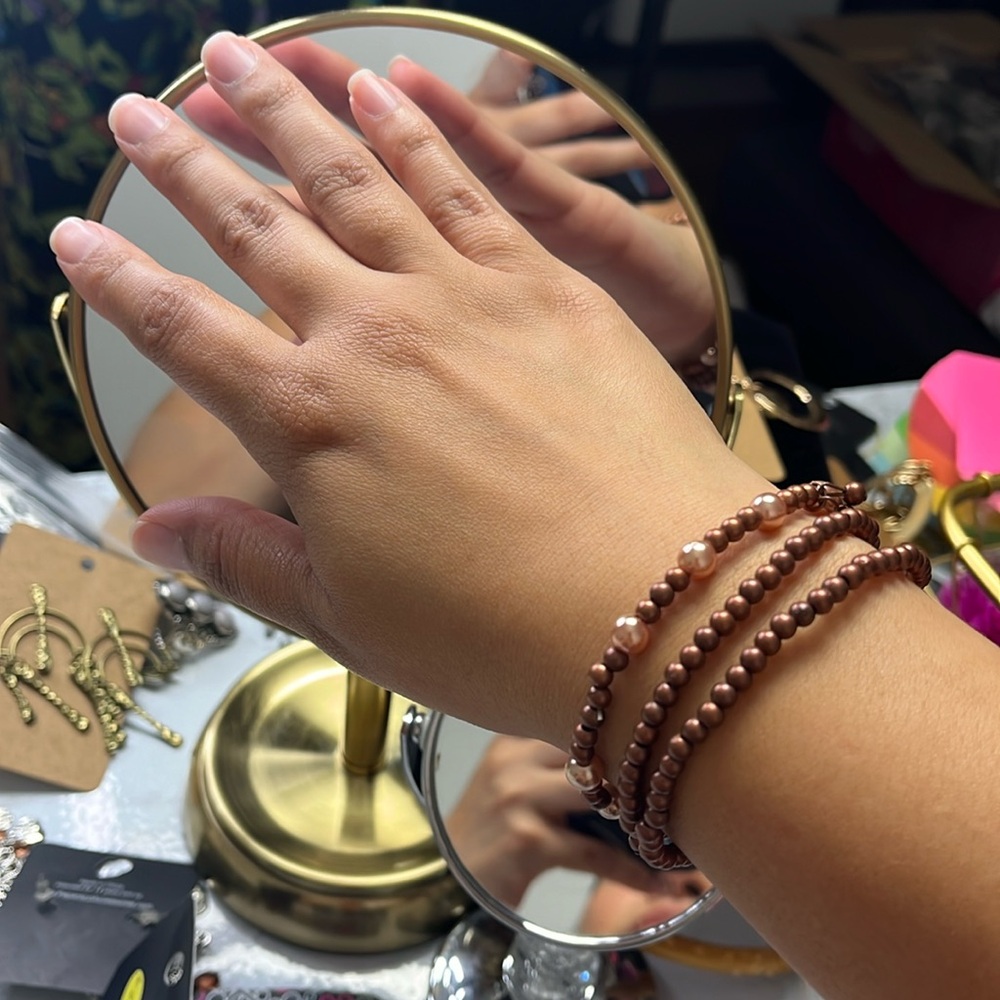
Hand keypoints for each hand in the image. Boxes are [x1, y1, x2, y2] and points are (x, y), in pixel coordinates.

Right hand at [51, 33, 760, 744]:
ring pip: (353, 179)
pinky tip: (378, 86)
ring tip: (235, 55)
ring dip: (287, 111)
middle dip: (187, 163)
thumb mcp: (349, 620)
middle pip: (257, 228)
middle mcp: (374, 338)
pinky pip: (466, 188)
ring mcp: (464, 298)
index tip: (75, 235)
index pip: (184, 335)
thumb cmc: (498, 635)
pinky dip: (415, 131)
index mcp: (311, 426)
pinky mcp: (548, 286)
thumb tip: (148, 531)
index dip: (119, 284)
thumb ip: (243, 560)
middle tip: (137, 107)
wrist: (660, 606)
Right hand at [446, 736, 666, 908]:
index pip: (578, 717)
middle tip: (691, 782)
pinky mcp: (529, 842)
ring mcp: (520, 799)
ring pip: (602, 797)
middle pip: (595, 748)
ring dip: (648, 817)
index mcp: (514, 738)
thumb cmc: (494, 826)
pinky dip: (634, 870)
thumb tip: (635, 759)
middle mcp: (515, 760)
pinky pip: (596, 853)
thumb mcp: (514, 778)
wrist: (449, 874)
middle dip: (644, 766)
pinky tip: (661, 879)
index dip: (627, 725)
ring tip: (687, 833)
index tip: (669, 735)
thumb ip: (560, 761)